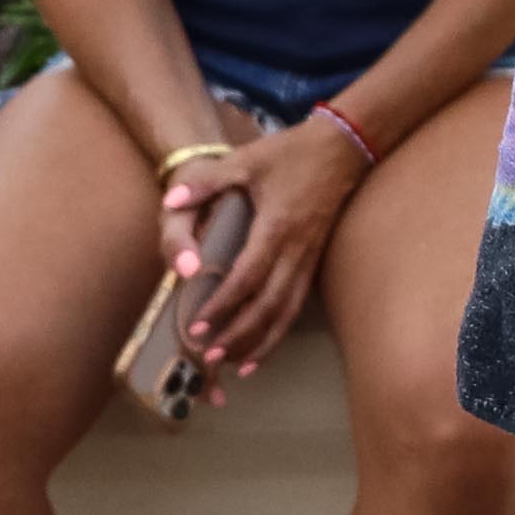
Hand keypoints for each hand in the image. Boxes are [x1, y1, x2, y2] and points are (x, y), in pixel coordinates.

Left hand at [155, 118, 368, 393]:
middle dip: (239, 334)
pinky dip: (278, 331)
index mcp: (276, 227)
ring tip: (235, 365)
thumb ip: (208, 181)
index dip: (223, 304)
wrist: (342, 149)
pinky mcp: (314, 262)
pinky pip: (296, 305)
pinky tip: (262, 351)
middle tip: (210, 354)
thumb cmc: (291, 153)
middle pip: (269, 305)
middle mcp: (295, 250)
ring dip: (260, 342)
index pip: (248, 276)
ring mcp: (308, 259)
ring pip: (286, 312)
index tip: (198, 324)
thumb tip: (172, 200)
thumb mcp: (246, 159)